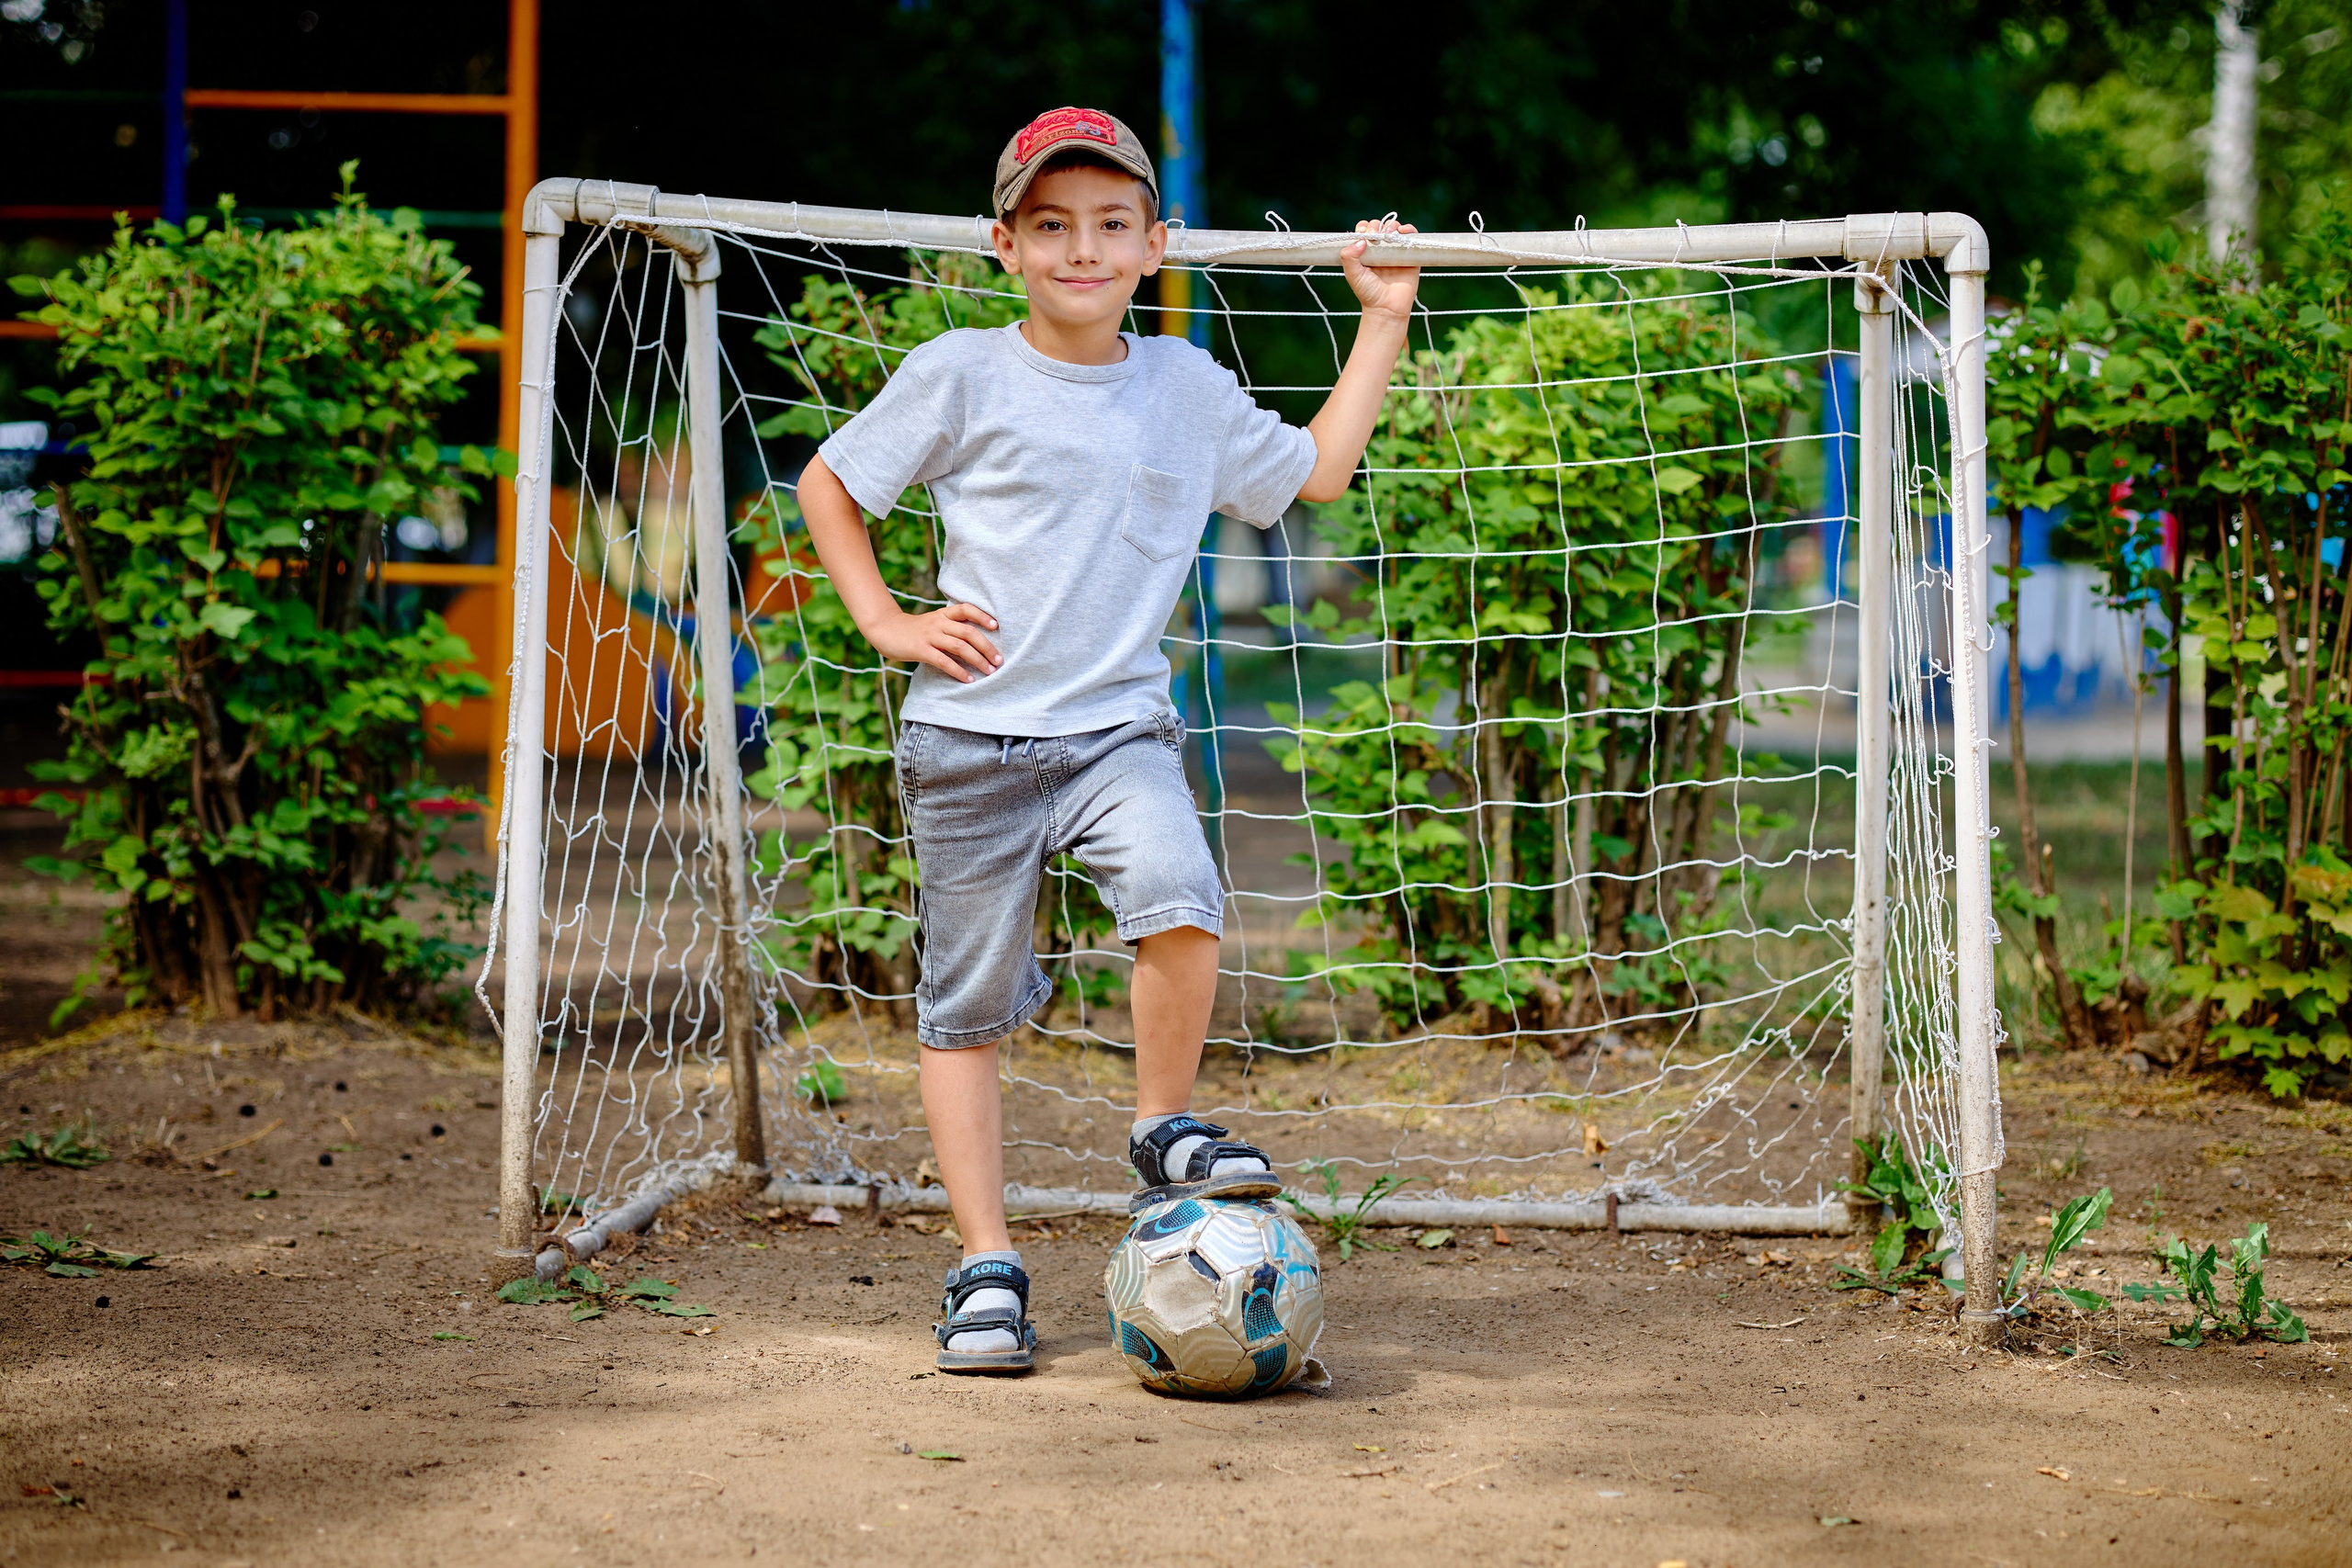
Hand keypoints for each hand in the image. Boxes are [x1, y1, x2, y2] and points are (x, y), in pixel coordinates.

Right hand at [870, 601, 1001, 682]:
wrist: (885, 630)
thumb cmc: (914, 630)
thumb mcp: (933, 623)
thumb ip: (951, 628)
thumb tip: (975, 641)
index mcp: (943, 614)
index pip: (966, 609)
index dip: (982, 616)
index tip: (996, 626)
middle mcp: (938, 622)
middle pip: (968, 632)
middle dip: (987, 646)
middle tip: (999, 660)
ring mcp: (930, 635)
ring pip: (959, 646)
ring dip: (977, 660)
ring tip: (989, 671)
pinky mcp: (921, 649)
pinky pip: (943, 661)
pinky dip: (958, 671)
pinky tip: (968, 679)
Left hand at [1340, 218, 1419, 323]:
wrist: (1387, 308)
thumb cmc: (1368, 293)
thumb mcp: (1352, 275)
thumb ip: (1349, 257)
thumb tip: (1361, 240)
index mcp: (1366, 253)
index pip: (1364, 232)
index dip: (1364, 228)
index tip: (1363, 232)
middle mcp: (1381, 251)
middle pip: (1379, 228)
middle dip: (1377, 226)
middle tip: (1375, 235)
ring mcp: (1396, 252)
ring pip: (1395, 230)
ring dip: (1392, 225)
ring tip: (1389, 233)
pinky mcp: (1410, 256)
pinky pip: (1412, 237)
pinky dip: (1409, 230)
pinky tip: (1403, 231)